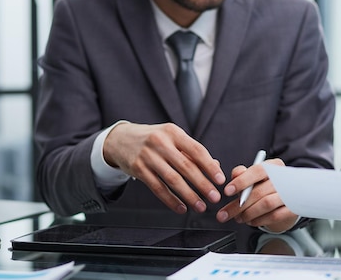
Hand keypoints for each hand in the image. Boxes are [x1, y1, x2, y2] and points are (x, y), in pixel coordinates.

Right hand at [103, 122, 224, 213]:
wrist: (120, 139)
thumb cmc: (153, 139)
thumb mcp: (172, 138)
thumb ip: (192, 152)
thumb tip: (215, 166)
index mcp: (173, 132)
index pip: (196, 150)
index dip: (210, 166)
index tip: (220, 180)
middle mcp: (160, 142)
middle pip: (186, 166)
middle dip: (202, 184)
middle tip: (214, 197)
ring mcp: (147, 156)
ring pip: (172, 179)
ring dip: (189, 195)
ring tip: (200, 206)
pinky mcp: (138, 169)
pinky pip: (157, 188)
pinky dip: (171, 200)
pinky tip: (181, 208)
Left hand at [216, 158, 298, 232]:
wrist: (286, 201)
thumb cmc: (265, 187)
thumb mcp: (253, 178)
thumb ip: (242, 174)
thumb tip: (235, 174)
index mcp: (275, 166)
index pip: (258, 171)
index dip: (241, 181)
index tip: (227, 191)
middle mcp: (285, 178)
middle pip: (259, 191)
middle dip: (238, 205)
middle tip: (225, 214)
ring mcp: (291, 194)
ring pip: (266, 204)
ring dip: (248, 213)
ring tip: (239, 218)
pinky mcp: (293, 209)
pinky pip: (274, 216)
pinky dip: (259, 220)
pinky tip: (251, 222)